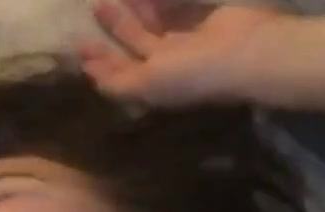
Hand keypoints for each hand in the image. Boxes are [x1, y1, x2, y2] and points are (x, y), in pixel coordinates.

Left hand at [78, 0, 284, 105]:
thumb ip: (116, 84)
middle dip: (115, 28)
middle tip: (97, 6)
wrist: (245, 53)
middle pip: (136, 47)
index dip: (101, 64)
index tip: (79, 46)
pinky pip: (172, 10)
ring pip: (153, 26)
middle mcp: (171, 68)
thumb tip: (92, 77)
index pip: (123, 77)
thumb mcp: (146, 86)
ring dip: (133, 12)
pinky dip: (158, 4)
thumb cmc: (191, 73)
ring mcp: (188, 44)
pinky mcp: (202, 22)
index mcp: (156, 89)